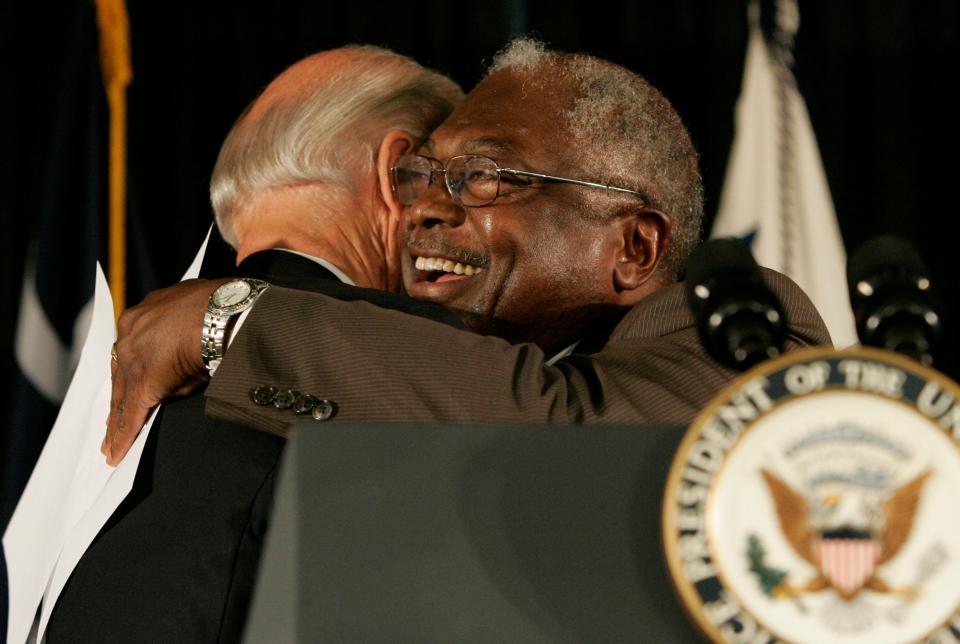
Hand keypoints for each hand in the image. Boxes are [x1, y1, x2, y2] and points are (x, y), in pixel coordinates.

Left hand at [103, 278, 230, 464]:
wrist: (224, 312)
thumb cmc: (218, 310)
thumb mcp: (193, 321)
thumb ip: (177, 346)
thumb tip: (175, 376)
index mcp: (142, 316)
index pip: (132, 352)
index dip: (130, 374)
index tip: (128, 388)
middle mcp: (130, 334)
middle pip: (120, 376)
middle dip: (117, 402)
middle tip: (111, 425)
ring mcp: (132, 358)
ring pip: (121, 397)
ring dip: (117, 423)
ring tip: (112, 446)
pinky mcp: (143, 383)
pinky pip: (130, 414)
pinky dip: (123, 435)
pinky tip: (117, 452)